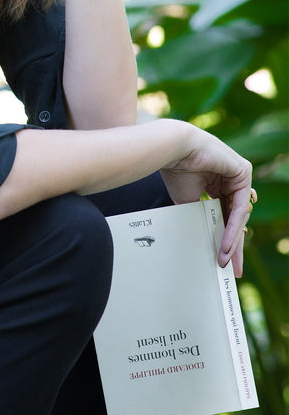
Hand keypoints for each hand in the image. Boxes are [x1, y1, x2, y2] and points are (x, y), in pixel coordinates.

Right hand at [159, 123, 252, 276]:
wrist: (173, 148)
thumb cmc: (176, 170)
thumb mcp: (188, 202)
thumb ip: (200, 217)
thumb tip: (203, 240)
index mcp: (216, 183)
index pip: (224, 214)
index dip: (223, 236)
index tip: (221, 257)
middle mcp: (229, 179)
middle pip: (234, 217)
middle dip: (233, 244)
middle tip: (231, 267)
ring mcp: (238, 176)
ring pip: (239, 215)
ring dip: (232, 240)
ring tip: (225, 259)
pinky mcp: (243, 172)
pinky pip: (239, 207)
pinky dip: (233, 228)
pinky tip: (226, 244)